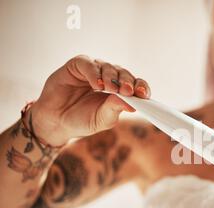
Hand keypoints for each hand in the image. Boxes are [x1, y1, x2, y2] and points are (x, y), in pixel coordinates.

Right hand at [29, 55, 150, 145]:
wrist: (56, 121)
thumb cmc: (82, 120)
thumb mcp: (102, 119)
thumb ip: (115, 109)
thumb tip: (132, 104)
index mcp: (119, 91)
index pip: (135, 84)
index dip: (141, 87)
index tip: (143, 94)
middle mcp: (109, 78)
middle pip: (124, 74)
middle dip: (127, 82)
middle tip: (128, 91)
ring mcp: (94, 70)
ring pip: (108, 67)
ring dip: (111, 78)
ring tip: (110, 89)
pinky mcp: (78, 65)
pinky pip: (89, 64)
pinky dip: (94, 74)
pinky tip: (96, 84)